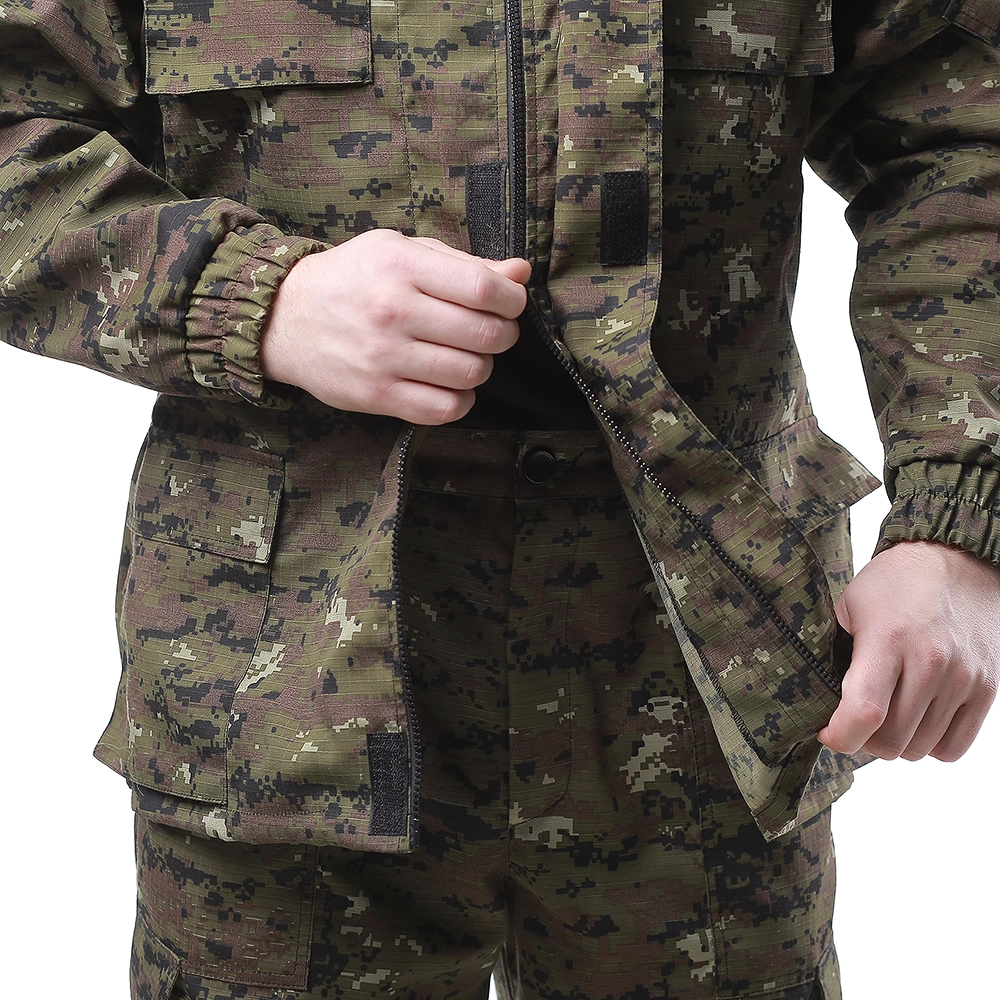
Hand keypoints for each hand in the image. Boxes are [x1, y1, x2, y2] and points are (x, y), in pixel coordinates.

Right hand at [260, 230, 530, 423]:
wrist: (283, 319)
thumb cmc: (352, 279)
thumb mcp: (400, 252)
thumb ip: (462, 263)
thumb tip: (520, 272)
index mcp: (401, 266)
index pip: (482, 288)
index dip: (511, 300)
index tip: (509, 304)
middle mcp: (392, 311)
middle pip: (484, 334)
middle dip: (502, 335)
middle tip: (490, 332)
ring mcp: (383, 357)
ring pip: (470, 373)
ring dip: (481, 367)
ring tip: (466, 356)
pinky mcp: (376, 395)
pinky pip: (443, 409)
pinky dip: (460, 400)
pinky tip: (451, 385)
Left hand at [819, 540, 999, 760]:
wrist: (958, 561)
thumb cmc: (896, 582)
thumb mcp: (850, 606)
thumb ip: (836, 653)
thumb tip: (820, 700)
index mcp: (888, 639)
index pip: (865, 711)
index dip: (840, 736)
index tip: (827, 732)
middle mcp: (930, 662)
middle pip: (892, 740)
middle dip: (864, 740)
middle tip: (856, 720)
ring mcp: (963, 678)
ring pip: (920, 748)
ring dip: (897, 742)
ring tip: (887, 715)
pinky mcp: (987, 689)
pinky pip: (954, 747)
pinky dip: (930, 745)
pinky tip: (917, 720)